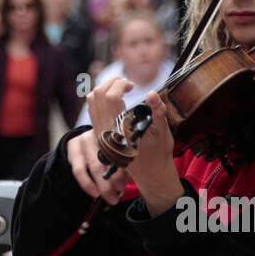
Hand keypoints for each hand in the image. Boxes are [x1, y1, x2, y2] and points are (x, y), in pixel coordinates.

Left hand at [68, 77, 177, 213]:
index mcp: (120, 130)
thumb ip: (157, 111)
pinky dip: (100, 98)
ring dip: (104, 88)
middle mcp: (106, 131)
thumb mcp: (162, 132)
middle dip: (111, 82)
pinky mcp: (99, 133)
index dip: (121, 85)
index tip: (132, 85)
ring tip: (121, 88)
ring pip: (92, 101)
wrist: (151, 173)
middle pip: (98, 95)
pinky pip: (92, 109)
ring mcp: (100, 132)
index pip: (111, 97)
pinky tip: (114, 98)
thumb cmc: (158, 152)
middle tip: (126, 84)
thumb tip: (152, 93)